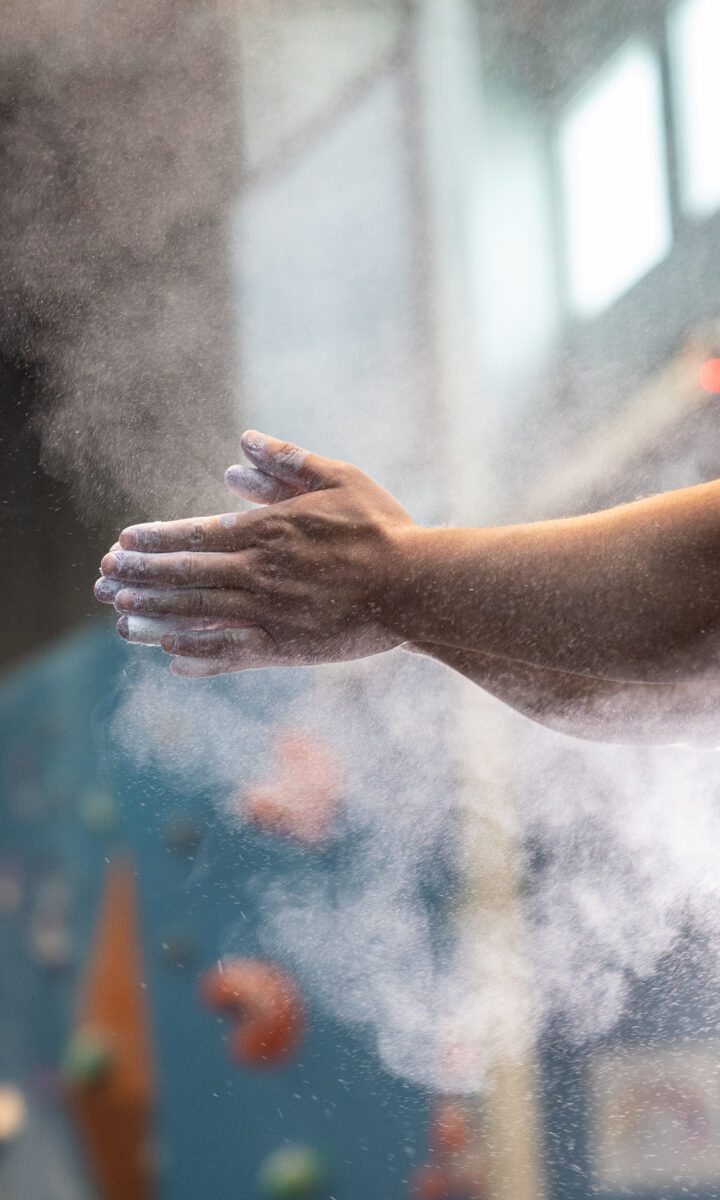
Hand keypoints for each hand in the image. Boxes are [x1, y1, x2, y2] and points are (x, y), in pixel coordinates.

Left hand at [95, 431, 413, 674]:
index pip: (195, 534)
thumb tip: (241, 447)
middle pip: (184, 576)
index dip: (154, 540)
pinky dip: (197, 657)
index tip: (121, 544)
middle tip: (102, 582)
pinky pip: (229, 654)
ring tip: (119, 619)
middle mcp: (258, 572)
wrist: (417, 587)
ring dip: (153, 617)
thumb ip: (288, 462)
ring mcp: (268, 613)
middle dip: (139, 578)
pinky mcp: (283, 647)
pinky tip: (171, 659)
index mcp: (268, 531)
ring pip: (196, 615)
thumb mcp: (340, 478)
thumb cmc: (383, 529)